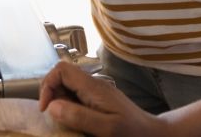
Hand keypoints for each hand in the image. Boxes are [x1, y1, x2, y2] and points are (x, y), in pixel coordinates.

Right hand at [39, 61, 166, 136]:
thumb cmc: (132, 133)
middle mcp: (94, 84)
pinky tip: (77, 120)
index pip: (62, 69)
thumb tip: (52, 106)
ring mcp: (96, 90)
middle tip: (56, 116)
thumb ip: (79, 116)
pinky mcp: (99, 98)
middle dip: (52, 93)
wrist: (154, 134)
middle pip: (62, 75)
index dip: (47, 85)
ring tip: (67, 121)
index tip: (46, 109)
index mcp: (93, 87)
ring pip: (68, 85)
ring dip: (60, 100)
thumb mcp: (106, 129)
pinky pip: (77, 95)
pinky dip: (70, 105)